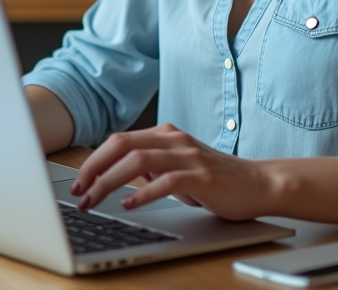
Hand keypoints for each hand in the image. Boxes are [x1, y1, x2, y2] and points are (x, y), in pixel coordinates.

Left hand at [70, 124, 270, 220]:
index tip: (79, 181)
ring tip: (95, 200)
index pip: (118, 141)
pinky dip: (142, 193)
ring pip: (138, 162)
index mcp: (165, 134)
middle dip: (94, 168)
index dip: (94, 160)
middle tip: (79, 192)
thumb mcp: (178, 166)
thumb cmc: (217, 179)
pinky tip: (128, 204)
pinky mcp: (201, 176)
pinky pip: (165, 181)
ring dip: (110, 182)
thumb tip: (121, 171)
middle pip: (121, 145)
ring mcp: (188, 155)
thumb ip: (152, 165)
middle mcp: (174, 139)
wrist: (259, 183)